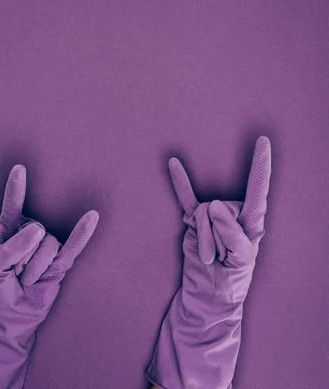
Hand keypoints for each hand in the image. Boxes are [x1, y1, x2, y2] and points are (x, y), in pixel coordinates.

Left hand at [0, 164, 98, 388]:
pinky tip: (92, 217)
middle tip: (15, 276)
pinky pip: (74, 246)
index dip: (16, 189)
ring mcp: (48, 247)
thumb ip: (13, 247)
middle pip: (34, 233)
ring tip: (27, 281)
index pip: (13, 207)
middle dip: (23, 259)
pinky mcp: (62, 262)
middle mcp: (32, 234)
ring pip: (48, 246)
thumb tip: (39, 229)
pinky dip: (83, 233)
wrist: (11, 319)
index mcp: (11, 232)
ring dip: (35, 269)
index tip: (19, 169)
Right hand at [146, 136, 271, 388]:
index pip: (258, 190)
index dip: (261, 166)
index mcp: (251, 221)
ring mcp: (212, 215)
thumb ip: (233, 235)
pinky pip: (186, 198)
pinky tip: (174, 165)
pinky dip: (180, 183)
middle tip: (221, 258)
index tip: (263, 142)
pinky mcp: (194, 220)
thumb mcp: (240, 262)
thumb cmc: (231, 280)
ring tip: (209, 257)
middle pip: (220, 208)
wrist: (208, 295)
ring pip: (203, 213)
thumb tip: (214, 207)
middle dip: (217, 235)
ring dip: (204, 239)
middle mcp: (232, 213)